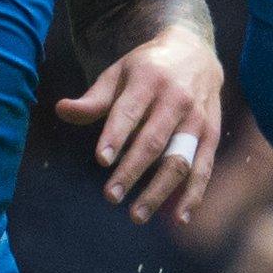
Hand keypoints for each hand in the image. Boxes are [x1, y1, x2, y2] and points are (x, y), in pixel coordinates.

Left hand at [55, 25, 223, 224]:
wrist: (195, 53)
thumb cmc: (147, 69)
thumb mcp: (119, 73)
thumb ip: (93, 99)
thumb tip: (61, 110)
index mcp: (148, 79)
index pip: (129, 111)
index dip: (116, 135)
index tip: (101, 159)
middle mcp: (176, 99)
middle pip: (153, 140)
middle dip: (131, 171)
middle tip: (110, 196)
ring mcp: (197, 119)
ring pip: (179, 160)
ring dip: (159, 191)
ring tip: (136, 216)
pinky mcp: (211, 135)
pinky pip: (203, 168)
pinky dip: (194, 195)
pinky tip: (180, 219)